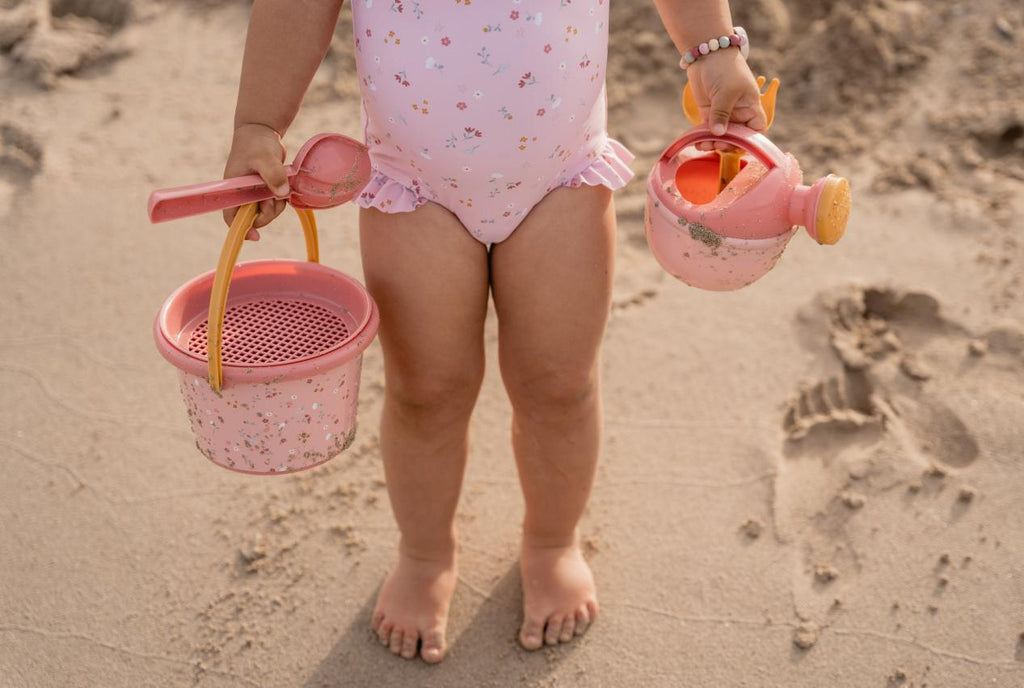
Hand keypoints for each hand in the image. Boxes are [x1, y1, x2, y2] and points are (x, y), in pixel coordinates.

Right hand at [222, 123, 290, 238]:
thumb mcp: (265, 157)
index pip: (231, 217)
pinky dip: (281, 198)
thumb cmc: (257, 143)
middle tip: (275, 195)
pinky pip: (274, 204)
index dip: (241, 228)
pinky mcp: (264, 190)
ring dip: (277, 204)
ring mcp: (253, 194)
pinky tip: (283, 183)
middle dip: (268, 211)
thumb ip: (272, 174)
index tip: (255, 236)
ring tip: (280, 185)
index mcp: (233, 190)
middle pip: (253, 218)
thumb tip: (281, 194)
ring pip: (267, 212)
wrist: (261, 131)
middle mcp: (241, 195)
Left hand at [685, 48, 766, 150]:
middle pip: (737, 137)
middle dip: (727, 144)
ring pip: (721, 136)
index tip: (738, 144)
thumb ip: (722, 114)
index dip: (751, 140)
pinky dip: (703, 138)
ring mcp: (724, 114)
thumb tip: (719, 134)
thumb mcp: (726, 92)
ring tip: (703, 145)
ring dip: (713, 143)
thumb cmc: (724, 69)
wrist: (706, 54)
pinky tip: (697, 143)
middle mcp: (739, 112)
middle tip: (716, 144)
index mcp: (751, 106)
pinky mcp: (709, 113)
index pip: (757, 129)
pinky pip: (708, 131)